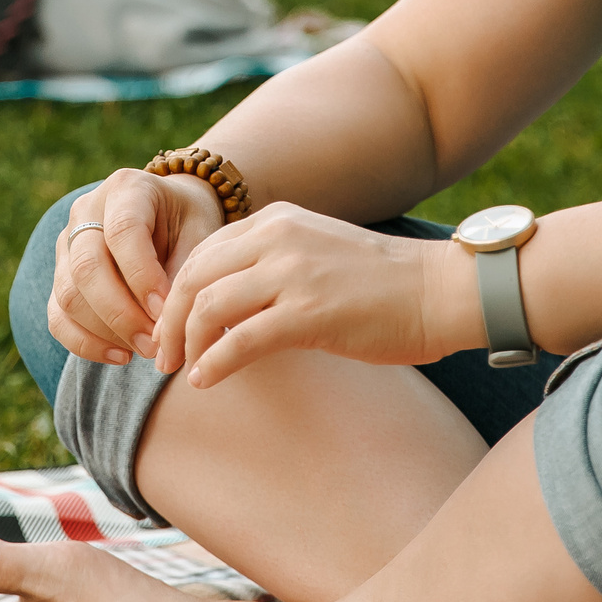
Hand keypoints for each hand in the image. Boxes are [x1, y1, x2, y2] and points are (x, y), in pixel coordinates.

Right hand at [49, 170, 227, 366]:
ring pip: (68, 295)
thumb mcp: (200, 234)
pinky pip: (58, 317)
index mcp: (126, 189)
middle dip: (122, 314)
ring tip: (147, 350)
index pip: (123, 232)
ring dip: (106, 332)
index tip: (166, 311)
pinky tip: (121, 357)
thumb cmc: (189, 223)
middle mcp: (86, 211)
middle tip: (156, 345)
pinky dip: (85, 343)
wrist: (169, 214)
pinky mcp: (60, 276)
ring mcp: (67, 243)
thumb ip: (183, 276)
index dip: (142, 277)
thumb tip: (165, 335)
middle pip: (86, 267)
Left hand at [153, 202, 481, 389]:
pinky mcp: (308, 313)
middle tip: (163, 354)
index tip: (170, 325)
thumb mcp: (315, 251)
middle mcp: (277, 238)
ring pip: (208, 306)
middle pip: (193, 277)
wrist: (439, 291)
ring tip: (182, 370)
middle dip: (170, 319)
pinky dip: (215, 363)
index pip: (202, 252)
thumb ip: (271, 264)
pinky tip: (206, 381)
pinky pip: (240, 340)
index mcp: (276, 220)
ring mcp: (292, 274)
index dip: (176, 292)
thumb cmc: (382, 283)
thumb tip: (226, 304)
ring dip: (187, 344)